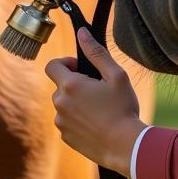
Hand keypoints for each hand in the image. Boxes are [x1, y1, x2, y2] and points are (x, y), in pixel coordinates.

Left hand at [45, 28, 146, 176]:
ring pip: (64, 105)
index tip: (81, 69)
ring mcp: (61, 122)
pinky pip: (67, 122)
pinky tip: (97, 124)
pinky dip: (77, 119)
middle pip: (60, 86)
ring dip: (76, 103)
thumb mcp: (116, 75)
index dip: (66, 63)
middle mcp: (60, 103)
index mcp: (70, 85)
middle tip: (98, 91)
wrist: (125, 146)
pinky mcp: (65, 137)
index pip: (52, 65)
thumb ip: (96, 53)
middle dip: (75, 84)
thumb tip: (81, 32)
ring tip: (99, 109)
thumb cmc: (123, 109)